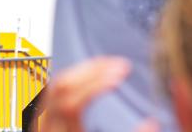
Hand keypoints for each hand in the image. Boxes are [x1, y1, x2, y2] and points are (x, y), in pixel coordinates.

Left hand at [39, 57, 156, 131]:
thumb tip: (152, 122)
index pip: (72, 103)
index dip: (96, 84)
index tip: (120, 74)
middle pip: (60, 88)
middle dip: (91, 71)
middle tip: (118, 65)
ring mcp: (39, 129)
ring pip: (52, 89)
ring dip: (79, 74)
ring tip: (106, 68)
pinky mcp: (39, 129)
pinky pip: (49, 97)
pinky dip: (69, 84)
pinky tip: (87, 82)